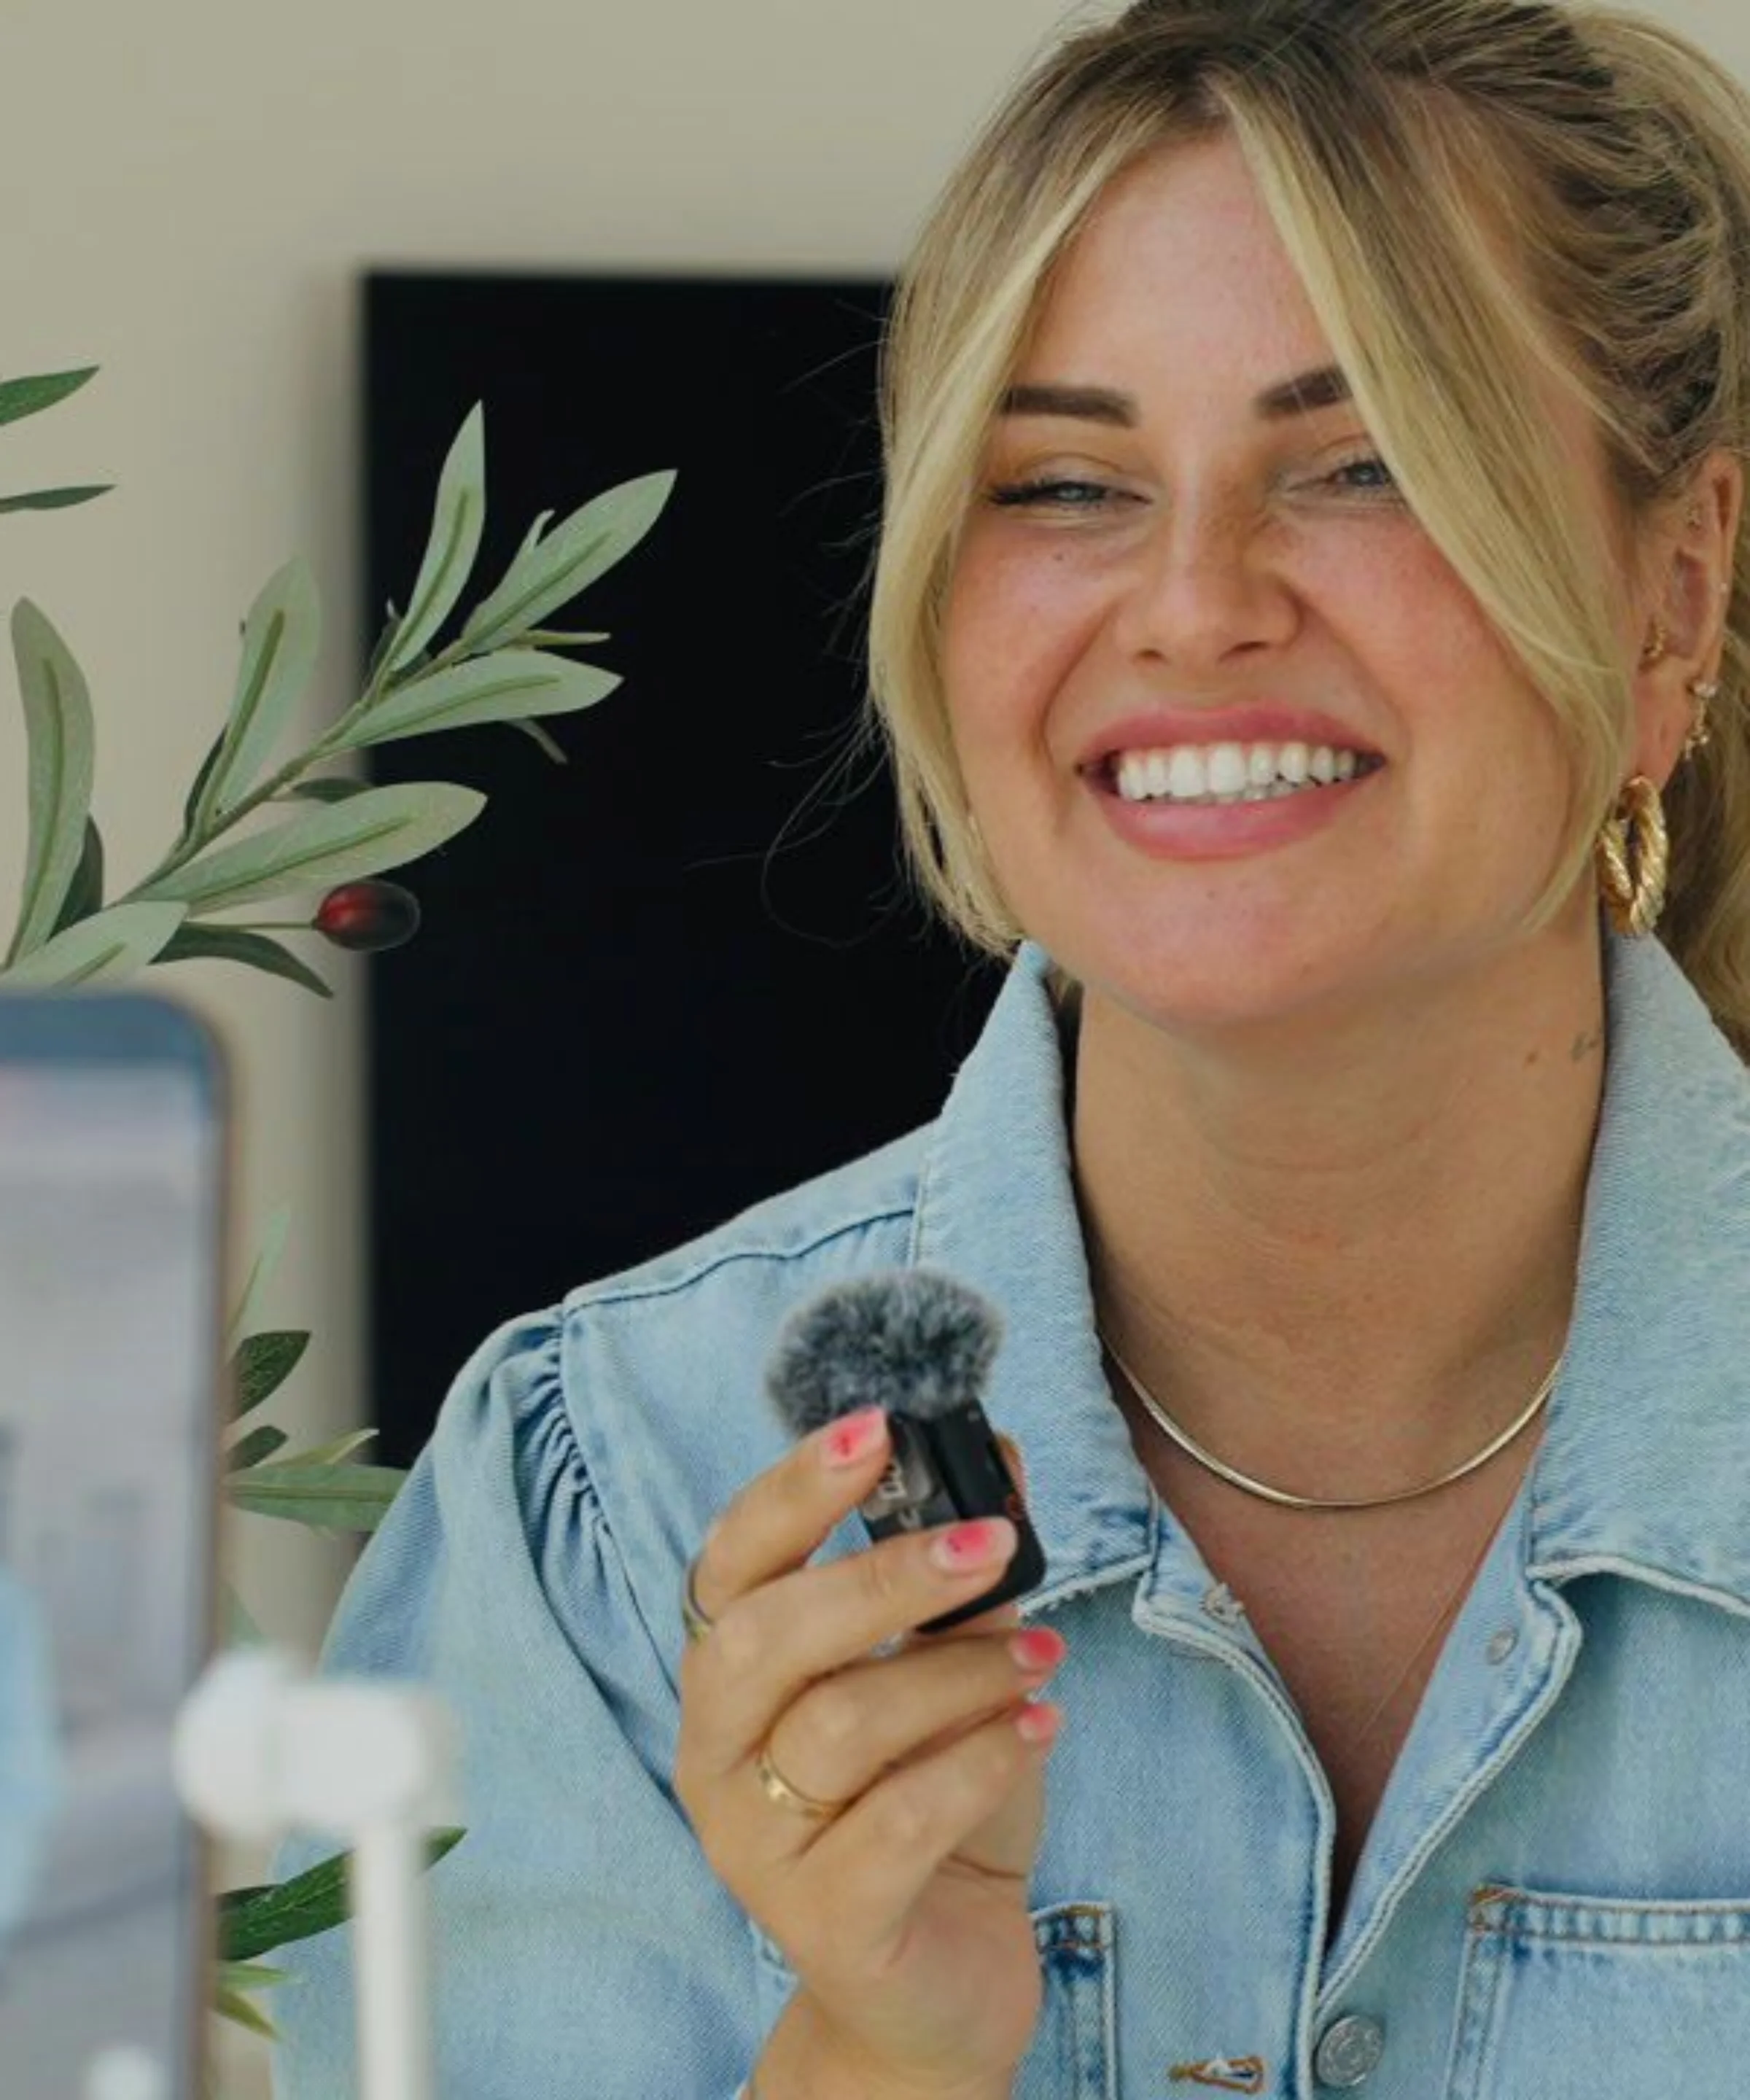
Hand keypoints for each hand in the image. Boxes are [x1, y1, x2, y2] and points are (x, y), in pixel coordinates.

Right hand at [675, 1412, 1060, 2094]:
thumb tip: (997, 1448)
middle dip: (886, 1576)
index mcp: (732, 1676)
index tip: (875, 1429)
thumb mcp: (952, 1672)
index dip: (792, 1490)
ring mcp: (755, 1846)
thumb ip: (963, 1575)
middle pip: (768, 1637)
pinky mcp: (821, 1924)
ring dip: (958, 1674)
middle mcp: (715, 1755)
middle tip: (991, 1544)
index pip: (731, 1561)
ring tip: (1042, 1660)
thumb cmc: (933, 1802)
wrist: (940, 1979)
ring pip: (841, 1723)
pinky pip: (900, 1821)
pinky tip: (1040, 1728)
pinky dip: (983, 1759)